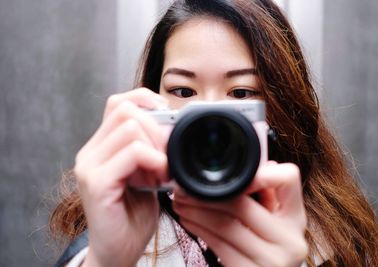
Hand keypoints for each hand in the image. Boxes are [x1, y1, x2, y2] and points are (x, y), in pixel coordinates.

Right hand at [74, 88, 168, 266]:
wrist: (118, 251)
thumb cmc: (133, 215)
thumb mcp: (145, 173)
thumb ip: (149, 149)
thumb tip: (170, 126)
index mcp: (100, 147)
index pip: (118, 103)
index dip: (146, 100)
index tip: (167, 117)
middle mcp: (90, 152)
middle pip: (125, 110)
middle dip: (156, 126)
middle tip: (168, 153)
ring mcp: (89, 166)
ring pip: (130, 127)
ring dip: (157, 146)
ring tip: (163, 170)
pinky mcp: (96, 183)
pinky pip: (132, 153)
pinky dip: (154, 160)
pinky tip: (161, 177)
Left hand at [173, 162, 307, 266]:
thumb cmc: (267, 247)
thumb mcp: (275, 221)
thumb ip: (267, 195)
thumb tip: (258, 165)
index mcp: (295, 218)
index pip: (288, 179)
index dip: (261, 172)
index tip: (232, 172)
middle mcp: (289, 239)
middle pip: (242, 205)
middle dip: (207, 194)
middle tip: (184, 188)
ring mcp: (271, 260)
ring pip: (225, 225)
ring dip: (196, 211)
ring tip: (180, 202)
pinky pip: (218, 245)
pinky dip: (198, 229)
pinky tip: (188, 220)